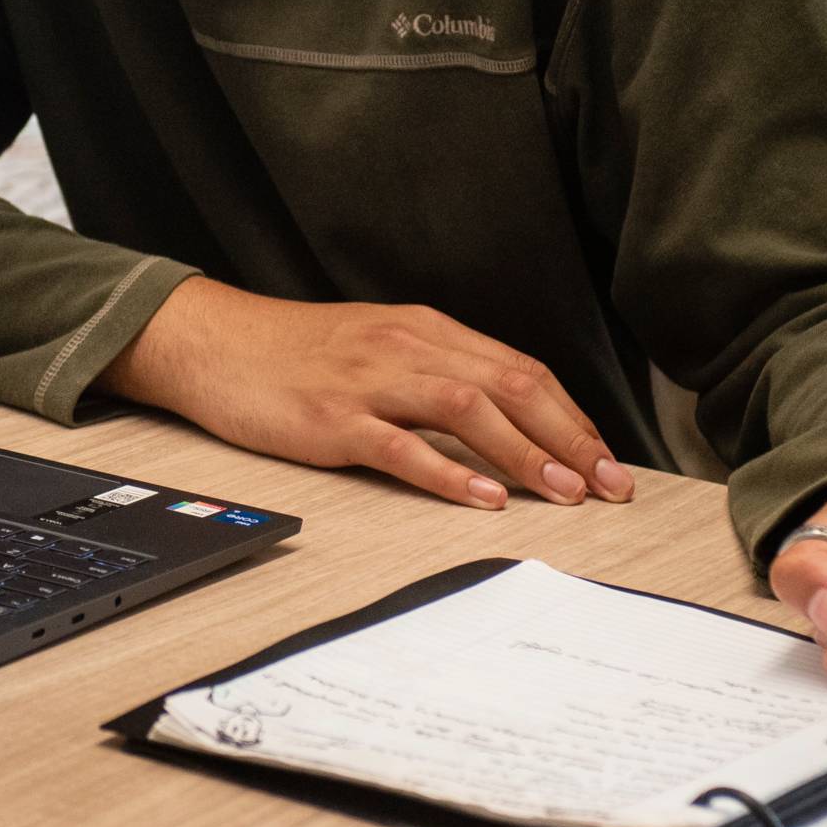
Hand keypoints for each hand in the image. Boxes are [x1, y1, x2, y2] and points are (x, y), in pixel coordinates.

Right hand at [99, 276, 633, 508]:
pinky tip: (484, 496)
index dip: (571, 415)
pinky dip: (449, 472)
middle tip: (610, 485)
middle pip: (510, 385)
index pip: (519, 369)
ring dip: (525, 453)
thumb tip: (505, 419)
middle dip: (569, 437)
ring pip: (468, 409)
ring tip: (565, 492)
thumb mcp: (380, 345)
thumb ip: (438, 372)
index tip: (608, 459)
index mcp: (426, 329)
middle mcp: (407, 346)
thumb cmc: (298, 353)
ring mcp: (370, 380)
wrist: (215, 341)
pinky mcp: (333, 417)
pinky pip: (401, 445)